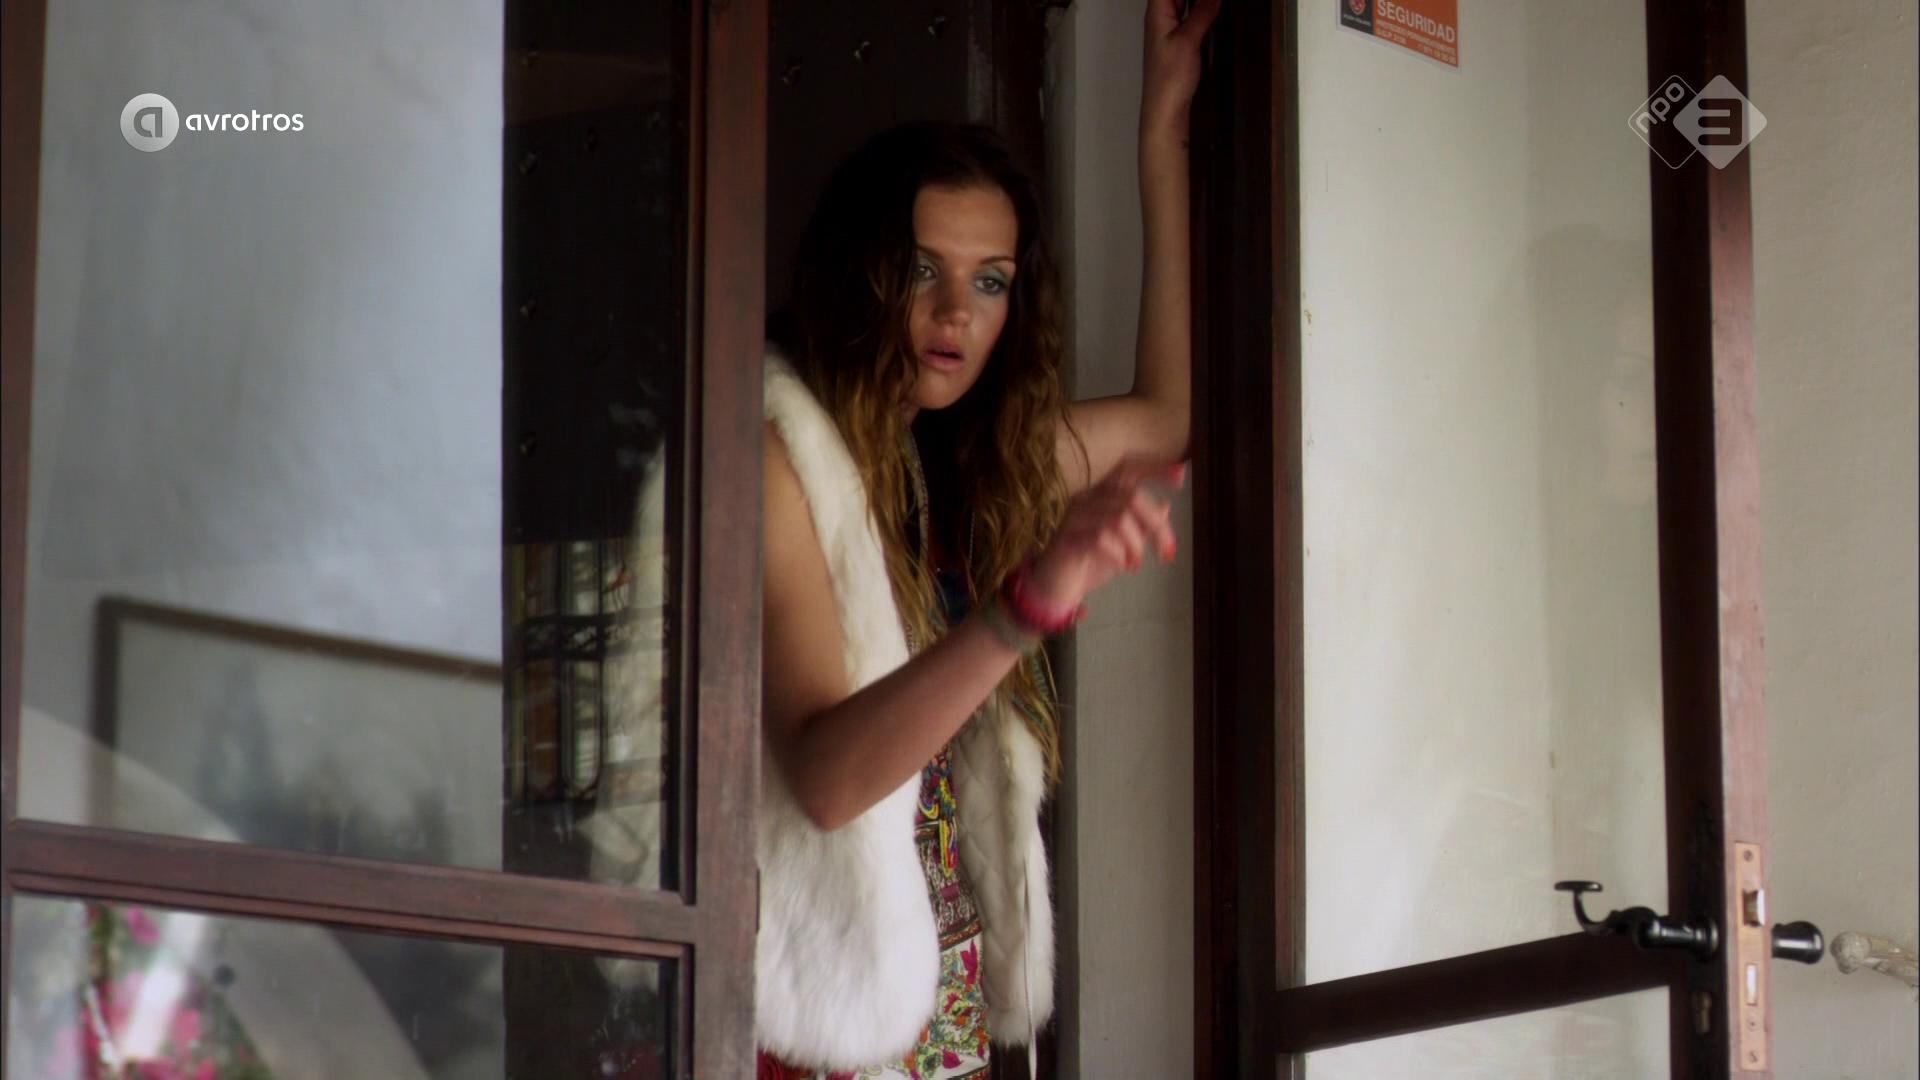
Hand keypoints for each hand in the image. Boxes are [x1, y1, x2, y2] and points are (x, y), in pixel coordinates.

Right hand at [1027, 460, 1185, 611]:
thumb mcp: (1125, 544)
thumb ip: (1142, 525)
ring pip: (1119, 518)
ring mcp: (1074, 515)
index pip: (1128, 469)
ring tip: (1136, 563)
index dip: (1155, 468)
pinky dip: (1119, 554)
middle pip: (1131, 497)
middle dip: (1156, 526)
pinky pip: (1100, 538)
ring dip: (1136, 545)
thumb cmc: (1091, 562)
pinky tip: (1123, 566)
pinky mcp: (1067, 537)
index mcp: (1101, 493)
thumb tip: (1165, 507)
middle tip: (1167, 551)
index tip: (1180, 480)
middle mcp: (1087, 497)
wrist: (1058, 587)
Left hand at [1142, 0, 1221, 129]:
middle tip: (1214, 0)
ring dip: (1198, 1)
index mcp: (1157, 12)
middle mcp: (1160, 17)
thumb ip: (1202, 13)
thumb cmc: (1169, 78)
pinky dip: (1199, 9)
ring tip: (1216, 3)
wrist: (1165, 109)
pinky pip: (1188, 15)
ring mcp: (1169, 29)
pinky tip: (1212, 7)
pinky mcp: (1178, 41)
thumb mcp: (1188, 40)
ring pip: (1183, 2)